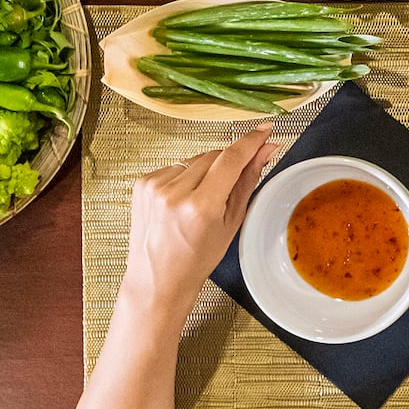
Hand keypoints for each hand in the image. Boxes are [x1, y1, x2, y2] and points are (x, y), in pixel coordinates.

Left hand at [122, 124, 276, 314]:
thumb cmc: (197, 259)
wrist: (158, 279)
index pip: (231, 158)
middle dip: (228, 163)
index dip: (251, 140)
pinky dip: (185, 177)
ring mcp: (154, 187)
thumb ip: (248, 180)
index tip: (265, 129)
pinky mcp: (142, 183)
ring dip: (206, 171)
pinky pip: (176, 167)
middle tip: (229, 187)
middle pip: (214, 155)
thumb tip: (266, 149)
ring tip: (201, 201)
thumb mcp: (232, 223)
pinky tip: (183, 201)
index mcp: (200, 207)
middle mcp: (174, 193)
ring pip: (195, 160)